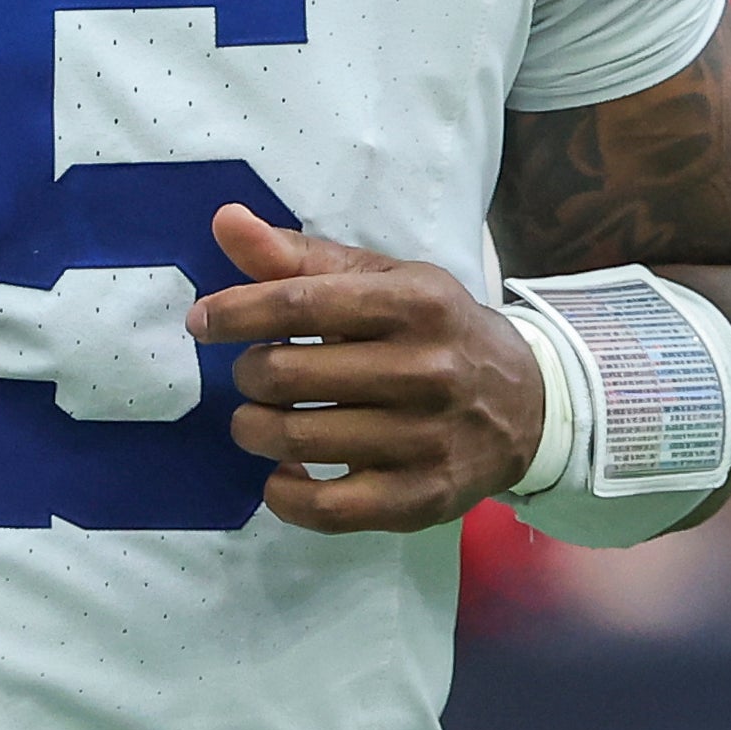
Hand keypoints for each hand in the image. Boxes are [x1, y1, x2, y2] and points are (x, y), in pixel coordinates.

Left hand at [186, 203, 545, 534]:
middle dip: (249, 374)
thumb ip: (301, 258)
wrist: (527, 405)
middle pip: (287, 375)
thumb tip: (225, 221)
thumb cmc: (435, 332)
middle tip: (255, 375)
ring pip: (296, 439)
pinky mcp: (420, 498)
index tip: (203, 323)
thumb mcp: (384, 281)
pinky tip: (283, 473)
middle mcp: (426, 370)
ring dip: (254, 430)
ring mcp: (426, 439)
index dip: (236, 313)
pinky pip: (326, 507)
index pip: (300, 303)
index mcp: (415, 303)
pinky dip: (284, 494)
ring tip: (259, 421)